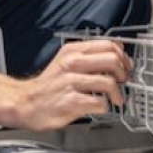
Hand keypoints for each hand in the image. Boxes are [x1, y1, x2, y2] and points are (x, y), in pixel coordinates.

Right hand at [14, 38, 132, 130]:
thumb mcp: (66, 61)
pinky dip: (105, 107)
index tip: (126, 66)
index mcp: (72, 51)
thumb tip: (116, 50)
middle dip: (123, 73)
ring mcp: (71, 83)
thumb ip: (89, 55)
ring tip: (116, 99)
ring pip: (109, 82)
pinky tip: (101, 107)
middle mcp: (72, 64)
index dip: (123, 56)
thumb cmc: (49, 85)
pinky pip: (100, 102)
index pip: (108, 45)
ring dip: (118, 93)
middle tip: (123, 81)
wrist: (26, 103)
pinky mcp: (71, 102)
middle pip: (112, 61)